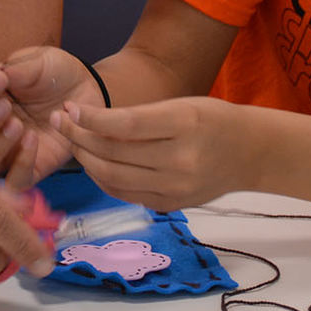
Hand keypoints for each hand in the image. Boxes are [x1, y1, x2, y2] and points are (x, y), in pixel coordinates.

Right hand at [0, 46, 98, 189]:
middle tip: (5, 107)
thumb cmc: (56, 73)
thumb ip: (18, 68)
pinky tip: (34, 140)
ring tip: (19, 125)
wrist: (88, 90)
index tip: (1, 79)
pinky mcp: (30, 171)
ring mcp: (5, 156)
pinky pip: (14, 182)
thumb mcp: (39, 61)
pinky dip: (20, 164)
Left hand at [55, 96, 267, 210]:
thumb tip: (88, 122)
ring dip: (85, 160)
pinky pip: (124, 194)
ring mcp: (175, 189)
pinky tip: (92, 162)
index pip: (124, 126)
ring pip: (113, 178)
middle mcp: (179, 161)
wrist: (250, 153)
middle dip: (79, 138)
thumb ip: (139, 117)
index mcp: (184, 125)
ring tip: (72, 141)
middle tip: (60, 122)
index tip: (69, 108)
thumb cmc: (212, 120)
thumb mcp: (182, 105)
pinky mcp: (170, 205)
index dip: (90, 119)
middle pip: (113, 154)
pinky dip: (102, 178)